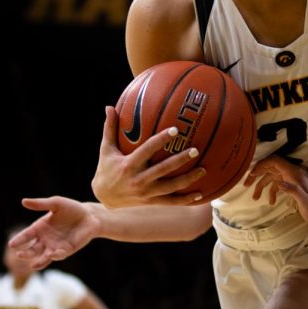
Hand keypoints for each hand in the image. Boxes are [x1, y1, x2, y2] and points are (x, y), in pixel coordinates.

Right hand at [8, 196, 97, 270]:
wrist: (90, 216)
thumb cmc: (71, 208)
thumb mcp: (56, 203)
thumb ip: (41, 204)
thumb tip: (23, 201)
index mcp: (40, 228)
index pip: (26, 235)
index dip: (19, 240)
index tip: (11, 244)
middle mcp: (45, 239)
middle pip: (32, 249)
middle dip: (26, 253)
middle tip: (19, 255)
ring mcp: (55, 246)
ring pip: (43, 257)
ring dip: (37, 261)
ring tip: (32, 264)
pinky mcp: (66, 251)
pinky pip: (58, 255)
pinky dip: (55, 256)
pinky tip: (52, 254)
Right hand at [91, 106, 205, 206]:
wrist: (104, 198)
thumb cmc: (106, 168)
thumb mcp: (106, 149)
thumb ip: (109, 128)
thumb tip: (109, 106)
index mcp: (128, 165)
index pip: (147, 150)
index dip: (161, 140)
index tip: (175, 130)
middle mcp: (138, 180)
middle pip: (163, 169)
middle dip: (180, 160)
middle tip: (196, 150)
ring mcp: (146, 193)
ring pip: (170, 187)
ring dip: (188, 179)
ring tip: (203, 170)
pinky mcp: (151, 201)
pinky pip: (171, 201)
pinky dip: (185, 199)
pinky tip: (200, 194)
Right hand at [244, 156, 307, 223]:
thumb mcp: (305, 202)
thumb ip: (293, 191)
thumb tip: (280, 184)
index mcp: (294, 173)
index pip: (275, 161)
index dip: (261, 165)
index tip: (251, 174)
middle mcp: (293, 172)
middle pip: (271, 167)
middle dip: (257, 175)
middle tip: (245, 185)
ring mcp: (292, 178)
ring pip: (272, 176)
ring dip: (262, 185)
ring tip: (254, 198)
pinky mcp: (293, 185)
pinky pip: (278, 183)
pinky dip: (272, 191)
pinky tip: (271, 202)